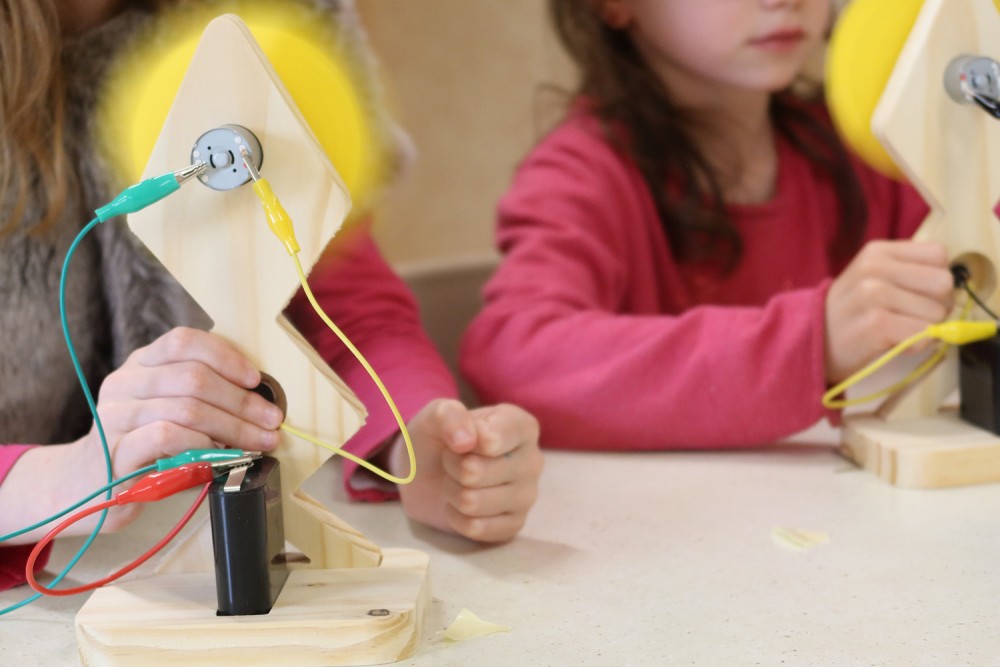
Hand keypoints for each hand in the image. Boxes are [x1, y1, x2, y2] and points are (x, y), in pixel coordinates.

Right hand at [0, 327, 283, 539]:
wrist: (85, 488)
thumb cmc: (142, 449)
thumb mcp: (168, 413)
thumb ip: (201, 398)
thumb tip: (259, 401)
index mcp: (140, 365)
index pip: (183, 342)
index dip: (225, 356)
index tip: (256, 380)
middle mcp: (125, 383)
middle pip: (193, 377)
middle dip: (242, 401)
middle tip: (272, 422)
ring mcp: (115, 416)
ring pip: (186, 408)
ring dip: (232, 426)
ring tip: (257, 442)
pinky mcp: (114, 452)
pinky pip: (166, 437)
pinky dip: (202, 443)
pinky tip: (221, 453)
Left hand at [387, 399, 541, 542]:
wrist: (428, 474)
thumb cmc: (439, 439)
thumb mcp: (435, 415)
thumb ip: (449, 415)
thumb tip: (466, 441)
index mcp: (521, 426)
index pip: (493, 439)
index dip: (463, 443)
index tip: (459, 441)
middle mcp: (532, 460)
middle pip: (475, 473)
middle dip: (452, 468)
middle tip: (453, 461)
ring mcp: (527, 495)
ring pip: (472, 502)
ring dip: (452, 492)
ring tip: (457, 481)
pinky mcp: (515, 524)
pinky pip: (476, 528)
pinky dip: (456, 518)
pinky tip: (460, 505)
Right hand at [825, 240, 953, 383]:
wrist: (810, 341)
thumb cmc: (850, 313)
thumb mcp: (872, 278)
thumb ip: (908, 271)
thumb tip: (951, 287)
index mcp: (876, 251)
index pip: (938, 255)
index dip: (934, 277)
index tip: (915, 293)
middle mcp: (874, 267)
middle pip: (943, 283)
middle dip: (934, 304)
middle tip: (908, 315)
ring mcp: (874, 294)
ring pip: (936, 312)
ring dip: (923, 328)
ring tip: (895, 330)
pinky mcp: (876, 324)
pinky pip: (923, 334)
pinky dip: (915, 345)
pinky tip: (893, 343)